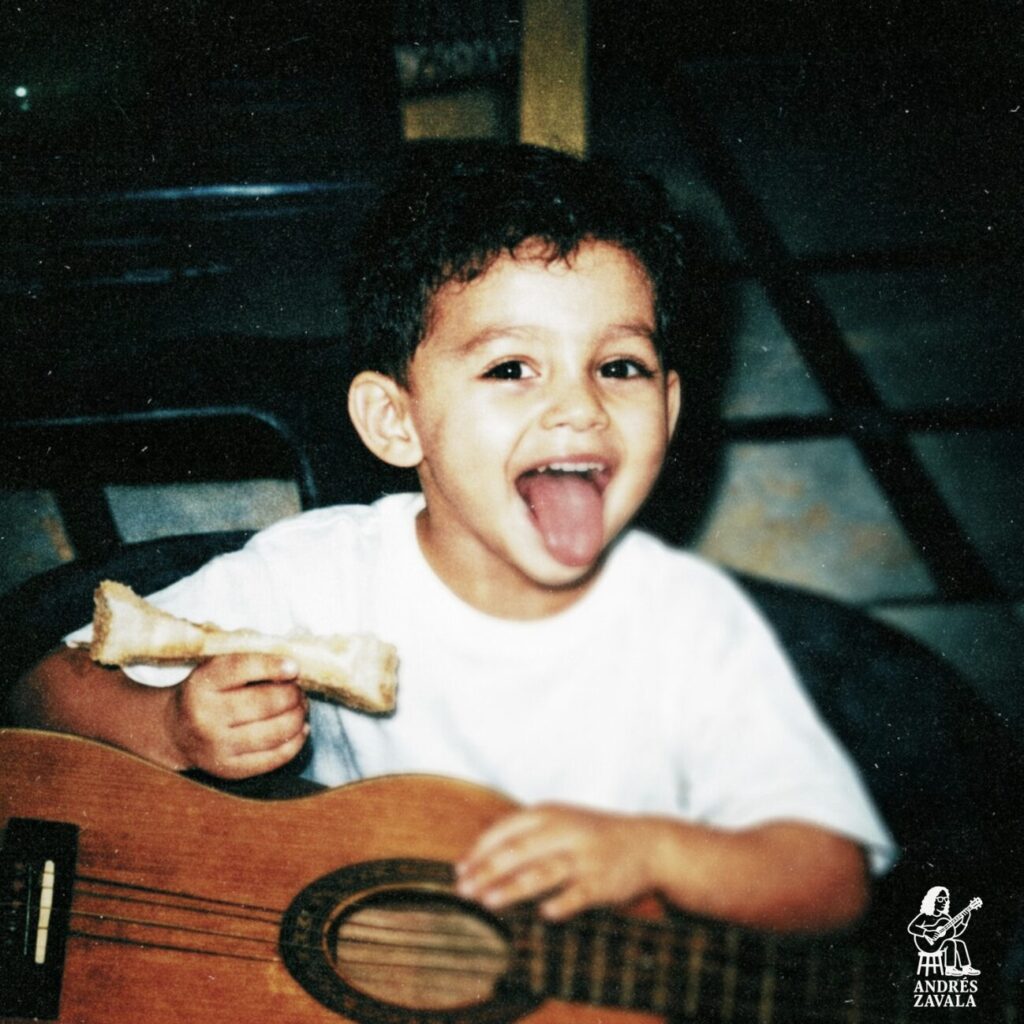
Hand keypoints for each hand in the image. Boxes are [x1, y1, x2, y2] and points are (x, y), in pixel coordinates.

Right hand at [166, 654, 308, 778]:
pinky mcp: (229, 770)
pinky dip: (295, 743)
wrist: (175, 731)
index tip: (294, 667)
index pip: (241, 669)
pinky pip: (272, 758)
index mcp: (202, 684)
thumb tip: (293, 670)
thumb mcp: (216, 670)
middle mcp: (205, 717)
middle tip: (298, 691)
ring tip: (301, 708)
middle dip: (292, 695)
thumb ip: (248, 666)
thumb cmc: (207, 693)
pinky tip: (300, 729)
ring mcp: (216, 747)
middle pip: (264, 703)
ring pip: (273, 733)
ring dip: (297, 717)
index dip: (271, 667)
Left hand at [455, 805, 662, 920]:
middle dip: (488, 871)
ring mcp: (584, 857)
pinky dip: (562, 903)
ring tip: (488, 901)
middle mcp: (564, 831)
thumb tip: (476, 859)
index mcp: (549, 814)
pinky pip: (579, 894)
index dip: (480, 850)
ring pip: (543, 872)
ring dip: (513, 887)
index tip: (460, 869)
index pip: (506, 829)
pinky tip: (544, 913)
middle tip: (464, 890)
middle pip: (518, 851)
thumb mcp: (559, 821)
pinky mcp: (602, 881)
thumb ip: (524, 834)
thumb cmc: (591, 835)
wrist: (646, 843)